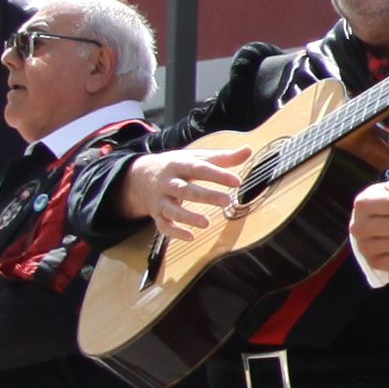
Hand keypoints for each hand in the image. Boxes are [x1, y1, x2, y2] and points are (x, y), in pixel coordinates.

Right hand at [124, 143, 246, 245]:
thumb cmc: (177, 166)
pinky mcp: (156, 214)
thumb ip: (222, 157)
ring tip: (207, 223)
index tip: (237, 181)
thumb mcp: (196, 157)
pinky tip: (191, 237)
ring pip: (172, 210)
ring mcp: (160, 200)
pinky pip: (163, 226)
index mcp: (179, 164)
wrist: (139, 175)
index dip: (217, 175)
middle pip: (185, 190)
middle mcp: (168, 182)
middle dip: (205, 196)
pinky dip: (175, 233)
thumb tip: (248, 150)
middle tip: (228, 201)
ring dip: (188, 217)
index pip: (199, 168)